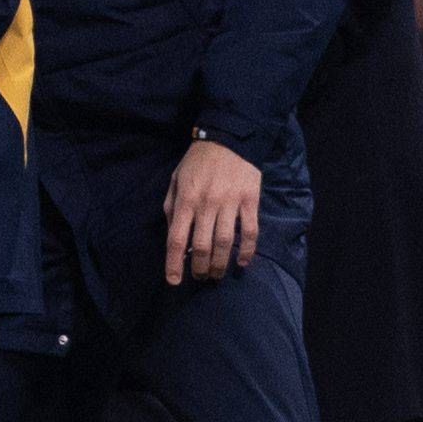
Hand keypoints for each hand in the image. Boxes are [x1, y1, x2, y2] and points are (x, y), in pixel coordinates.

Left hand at [163, 138, 261, 283]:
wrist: (229, 139)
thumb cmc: (198, 162)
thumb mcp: (175, 180)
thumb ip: (172, 207)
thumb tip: (172, 235)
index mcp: (185, 199)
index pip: (176, 239)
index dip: (174, 263)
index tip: (174, 281)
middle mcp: (206, 204)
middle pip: (201, 246)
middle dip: (200, 268)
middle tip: (200, 277)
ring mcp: (230, 203)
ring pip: (225, 243)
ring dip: (220, 264)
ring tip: (217, 274)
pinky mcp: (250, 200)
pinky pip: (250, 231)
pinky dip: (247, 250)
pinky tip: (243, 262)